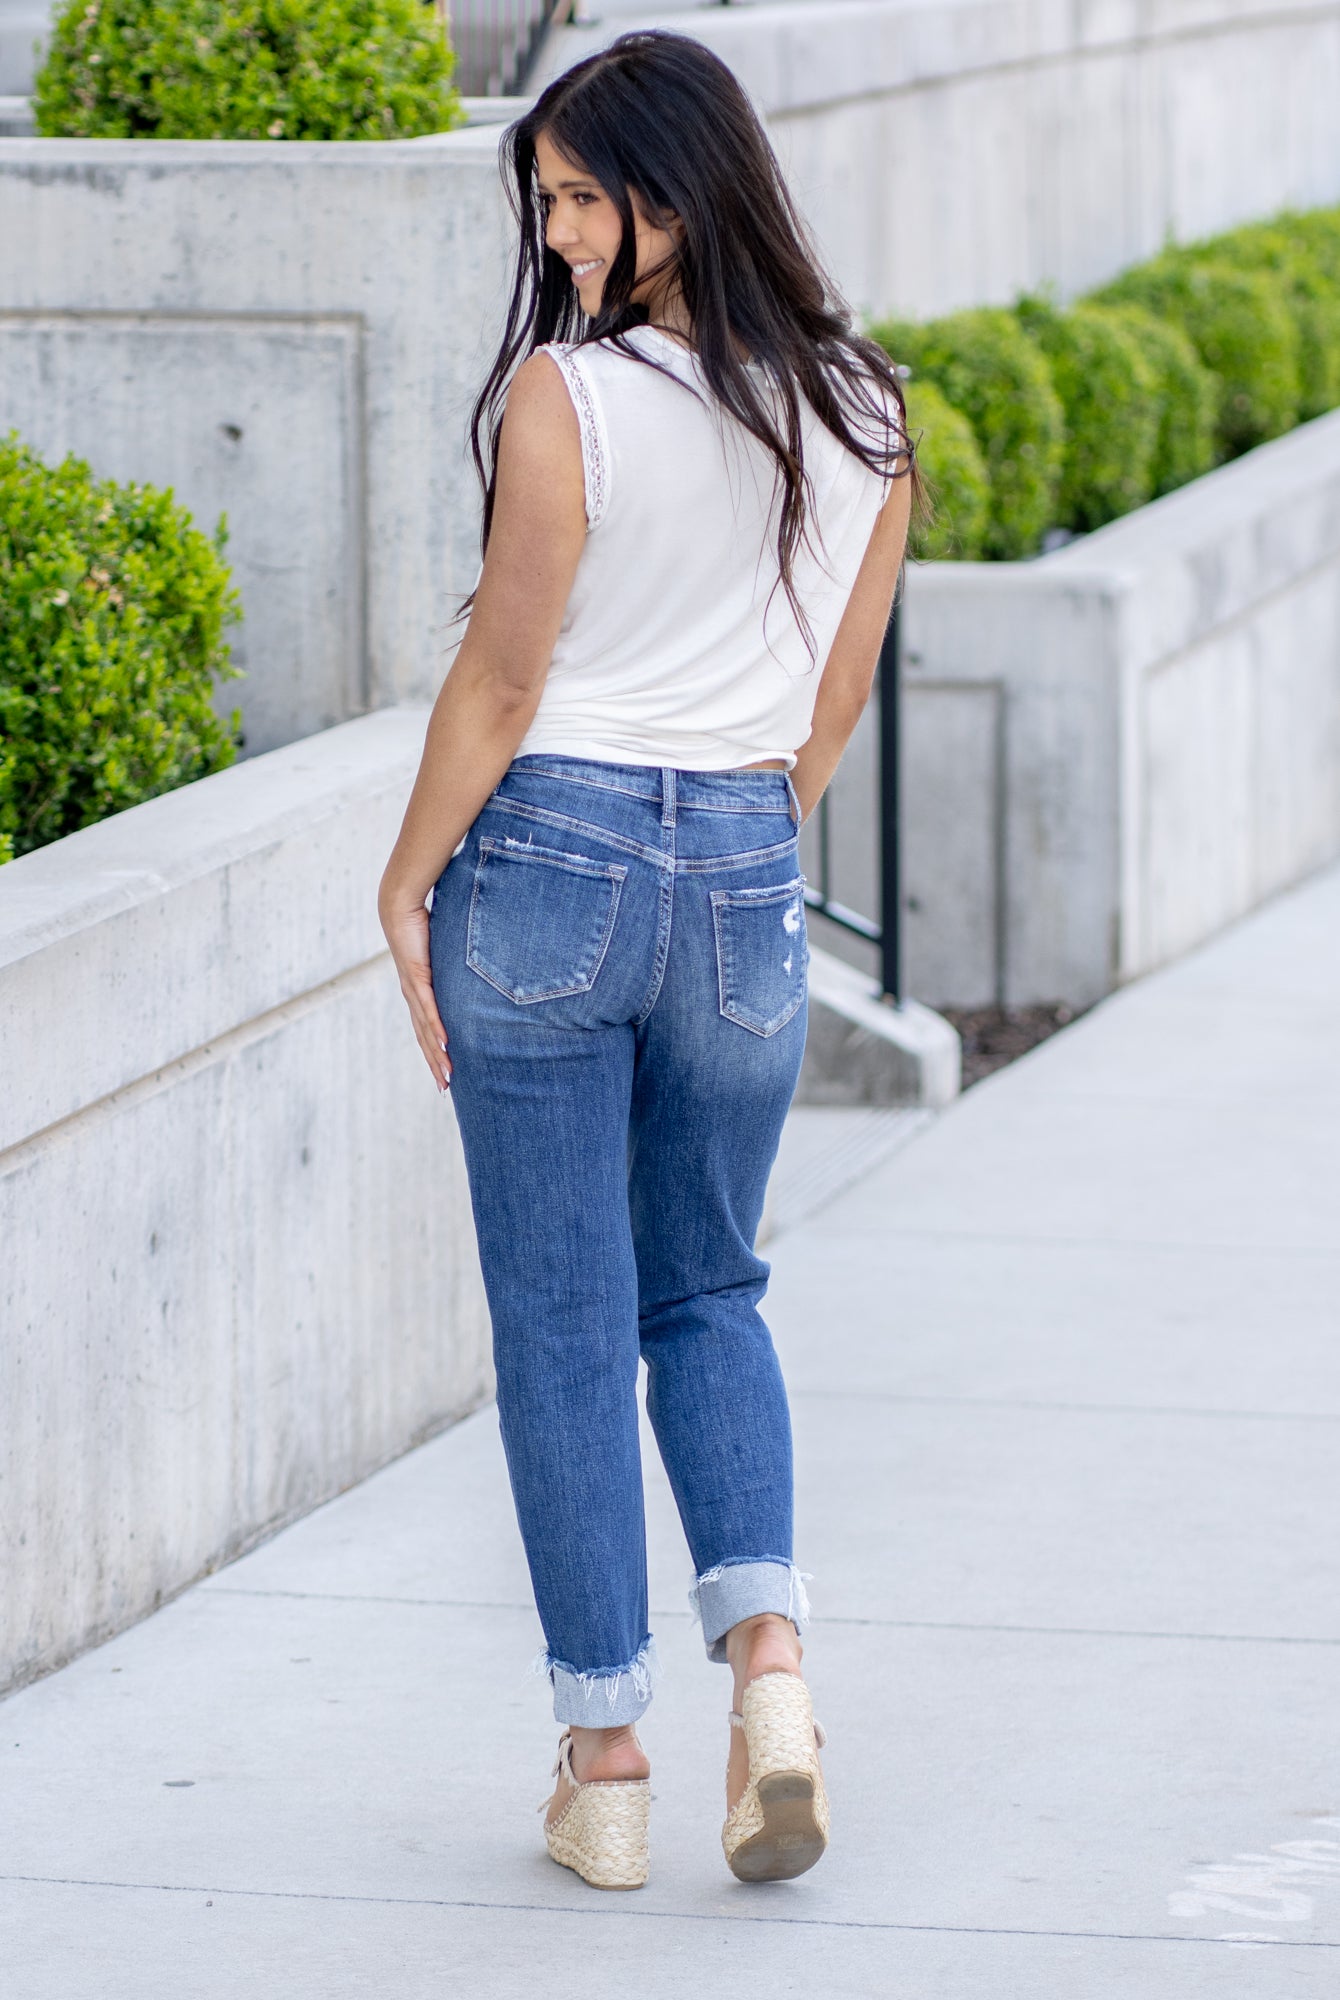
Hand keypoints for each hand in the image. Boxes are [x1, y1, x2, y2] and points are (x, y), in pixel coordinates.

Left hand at [379, 880, 451, 1091]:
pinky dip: (436, 1027)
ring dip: (437, 1054)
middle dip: (435, 1064)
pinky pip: (429, 1007)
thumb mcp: (442, 951)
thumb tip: (473, 967)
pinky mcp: (417, 976)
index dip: (435, 1053)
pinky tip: (445, 1044)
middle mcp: (413, 995)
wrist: (398, 904)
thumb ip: (454, 965)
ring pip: (427, 1029)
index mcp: (417, 992)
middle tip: (446, 1088)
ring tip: (447, 1075)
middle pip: (425, 1038)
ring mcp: (414, 988)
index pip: (427, 1029)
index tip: (446, 1073)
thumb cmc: (421, 923)